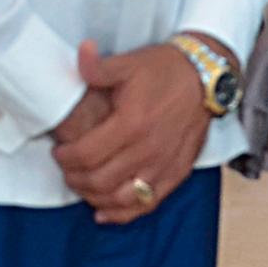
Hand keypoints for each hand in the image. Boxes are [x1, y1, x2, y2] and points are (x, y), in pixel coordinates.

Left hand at [53, 39, 213, 223]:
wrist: (208, 78)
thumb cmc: (167, 71)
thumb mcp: (130, 63)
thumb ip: (99, 66)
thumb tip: (80, 53)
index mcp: (132, 123)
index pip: (85, 155)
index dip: (65, 157)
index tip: (59, 151)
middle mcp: (148, 149)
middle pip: (99, 181)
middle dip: (75, 178)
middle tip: (68, 168)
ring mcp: (164, 164)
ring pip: (121, 198)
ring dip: (95, 196)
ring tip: (85, 184)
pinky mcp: (177, 172)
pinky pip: (148, 203)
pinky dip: (123, 213)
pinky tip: (106, 210)